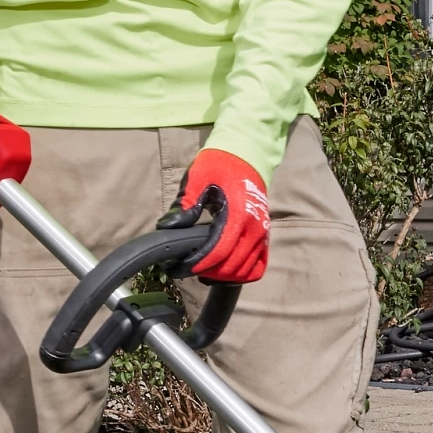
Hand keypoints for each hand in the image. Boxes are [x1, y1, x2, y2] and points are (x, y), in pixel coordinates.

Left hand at [182, 147, 269, 285]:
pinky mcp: (265, 237)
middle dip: (206, 272)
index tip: (178, 267)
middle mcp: (254, 228)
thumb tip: (166, 226)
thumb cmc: (219, 165)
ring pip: (244, 271)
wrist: (247, 155)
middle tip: (184, 268)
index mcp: (238, 215)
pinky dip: (241, 275)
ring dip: (222, 277)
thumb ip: (184, 205)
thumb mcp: (197, 179)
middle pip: (230, 266)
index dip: (197, 264)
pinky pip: (258, 267)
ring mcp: (263, 234)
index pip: (218, 252)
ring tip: (202, 271)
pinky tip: (224, 271)